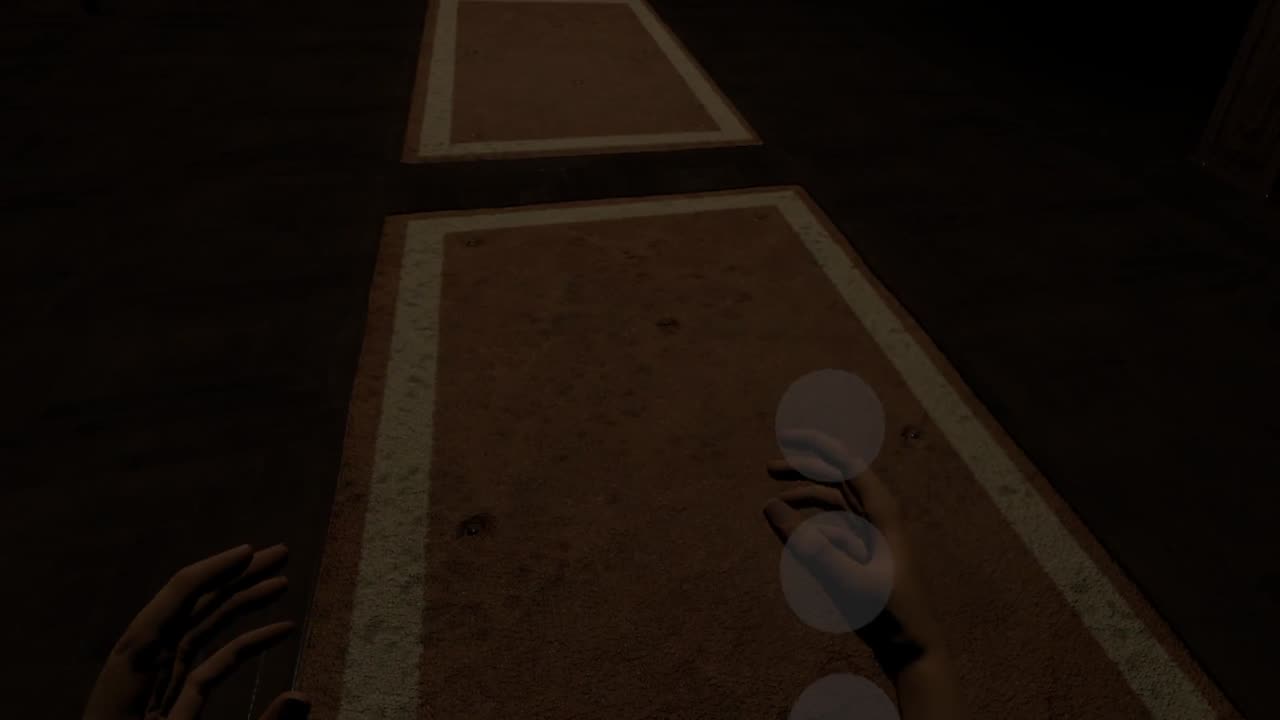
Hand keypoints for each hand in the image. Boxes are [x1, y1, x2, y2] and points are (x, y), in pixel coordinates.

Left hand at [84, 544, 310, 719]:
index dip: (206, 576)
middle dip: (232, 580)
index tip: (246, 552)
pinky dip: (242, 647)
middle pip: (184, 615)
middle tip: (279, 552)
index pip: (166, 613)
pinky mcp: (169, 711)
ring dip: (240, 606)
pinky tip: (278, 632)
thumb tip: (302, 698)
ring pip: (197, 636)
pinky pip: (207, 668)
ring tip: (282, 582)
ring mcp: (154, 696)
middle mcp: (138, 683)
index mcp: (128, 689)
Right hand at [763, 429, 963, 718]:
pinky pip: (835, 530)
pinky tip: (795, 538)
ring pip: (834, 505)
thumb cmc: (889, 616)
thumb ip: (809, 547)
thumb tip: (771, 507)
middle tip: (769, 468)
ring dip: (805, 498)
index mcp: (885, 515)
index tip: (788, 436)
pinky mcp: (864, 557)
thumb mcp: (846, 581)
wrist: (915, 651)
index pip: (849, 465)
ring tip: (771, 504)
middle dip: (805, 468)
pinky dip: (813, 526)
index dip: (819, 445)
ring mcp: (872, 538)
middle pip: (839, 479)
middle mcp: (879, 519)